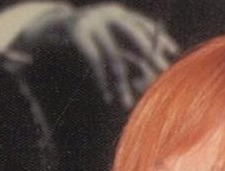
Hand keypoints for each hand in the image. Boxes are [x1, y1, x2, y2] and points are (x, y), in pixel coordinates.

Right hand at [15, 3, 177, 108]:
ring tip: (127, 103)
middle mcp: (107, 13)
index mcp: (118, 13)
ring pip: (114, 56)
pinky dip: (102, 81)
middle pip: (133, 35)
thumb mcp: (109, 43)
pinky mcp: (77, 32)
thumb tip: (154, 74)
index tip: (174, 53)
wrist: (50, 29)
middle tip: (161, 74)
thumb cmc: (87, 42)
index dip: (159, 39)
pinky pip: (95, 61)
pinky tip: (107, 96)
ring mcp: (91, 20)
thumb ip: (129, 53)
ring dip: (121, 83)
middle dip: (148, 56)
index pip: (143, 25)